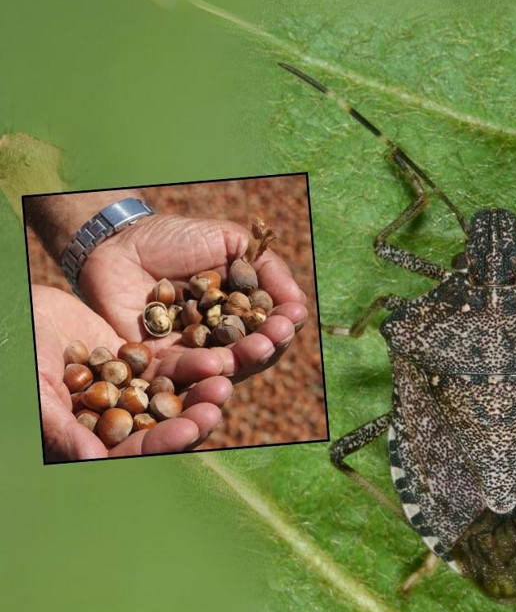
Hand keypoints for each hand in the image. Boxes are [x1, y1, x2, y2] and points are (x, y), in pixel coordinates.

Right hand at [34, 285, 232, 460]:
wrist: (21, 311)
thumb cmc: (17, 351)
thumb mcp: (35, 388)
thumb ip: (60, 427)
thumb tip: (93, 462)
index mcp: (90, 439)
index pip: (130, 452)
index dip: (159, 443)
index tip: (187, 431)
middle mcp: (115, 422)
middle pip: (161, 429)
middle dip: (191, 421)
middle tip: (216, 409)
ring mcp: (130, 392)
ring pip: (173, 399)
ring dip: (200, 395)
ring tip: (224, 383)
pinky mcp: (140, 365)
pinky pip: (173, 368)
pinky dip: (195, 366)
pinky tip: (218, 358)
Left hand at [80, 214, 308, 382]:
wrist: (120, 240)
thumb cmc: (177, 238)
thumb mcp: (230, 242)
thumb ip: (267, 269)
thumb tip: (299, 303)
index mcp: (239, 315)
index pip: (270, 328)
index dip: (283, 325)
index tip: (292, 317)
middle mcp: (218, 340)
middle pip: (252, 354)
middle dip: (268, 345)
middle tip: (275, 336)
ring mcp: (189, 354)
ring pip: (223, 368)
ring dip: (243, 361)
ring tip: (257, 348)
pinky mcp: (155, 363)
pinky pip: (179, 374)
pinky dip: (200, 370)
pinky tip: (216, 361)